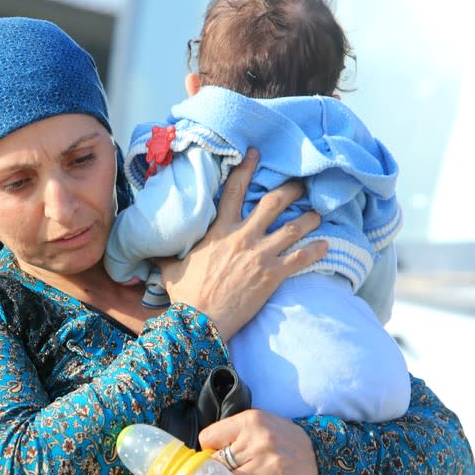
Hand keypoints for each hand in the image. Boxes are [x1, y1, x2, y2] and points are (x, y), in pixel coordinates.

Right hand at [153, 148, 326, 339]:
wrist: (201, 320)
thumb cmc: (186, 295)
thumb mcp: (171, 269)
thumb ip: (165, 255)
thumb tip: (147, 252)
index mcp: (219, 230)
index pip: (234, 190)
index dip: (247, 168)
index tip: (257, 154)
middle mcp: (243, 236)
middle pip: (273, 203)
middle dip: (290, 190)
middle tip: (300, 183)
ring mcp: (261, 254)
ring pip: (293, 227)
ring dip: (309, 218)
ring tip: (318, 213)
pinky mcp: (273, 275)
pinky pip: (301, 257)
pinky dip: (316, 249)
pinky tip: (326, 244)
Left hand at [199, 409, 318, 474]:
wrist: (317, 453)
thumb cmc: (280, 435)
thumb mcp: (257, 421)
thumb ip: (232, 430)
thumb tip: (206, 450)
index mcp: (249, 421)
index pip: (208, 437)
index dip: (208, 448)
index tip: (214, 452)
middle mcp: (257, 441)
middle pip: (218, 462)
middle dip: (218, 467)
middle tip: (225, 468)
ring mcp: (266, 464)